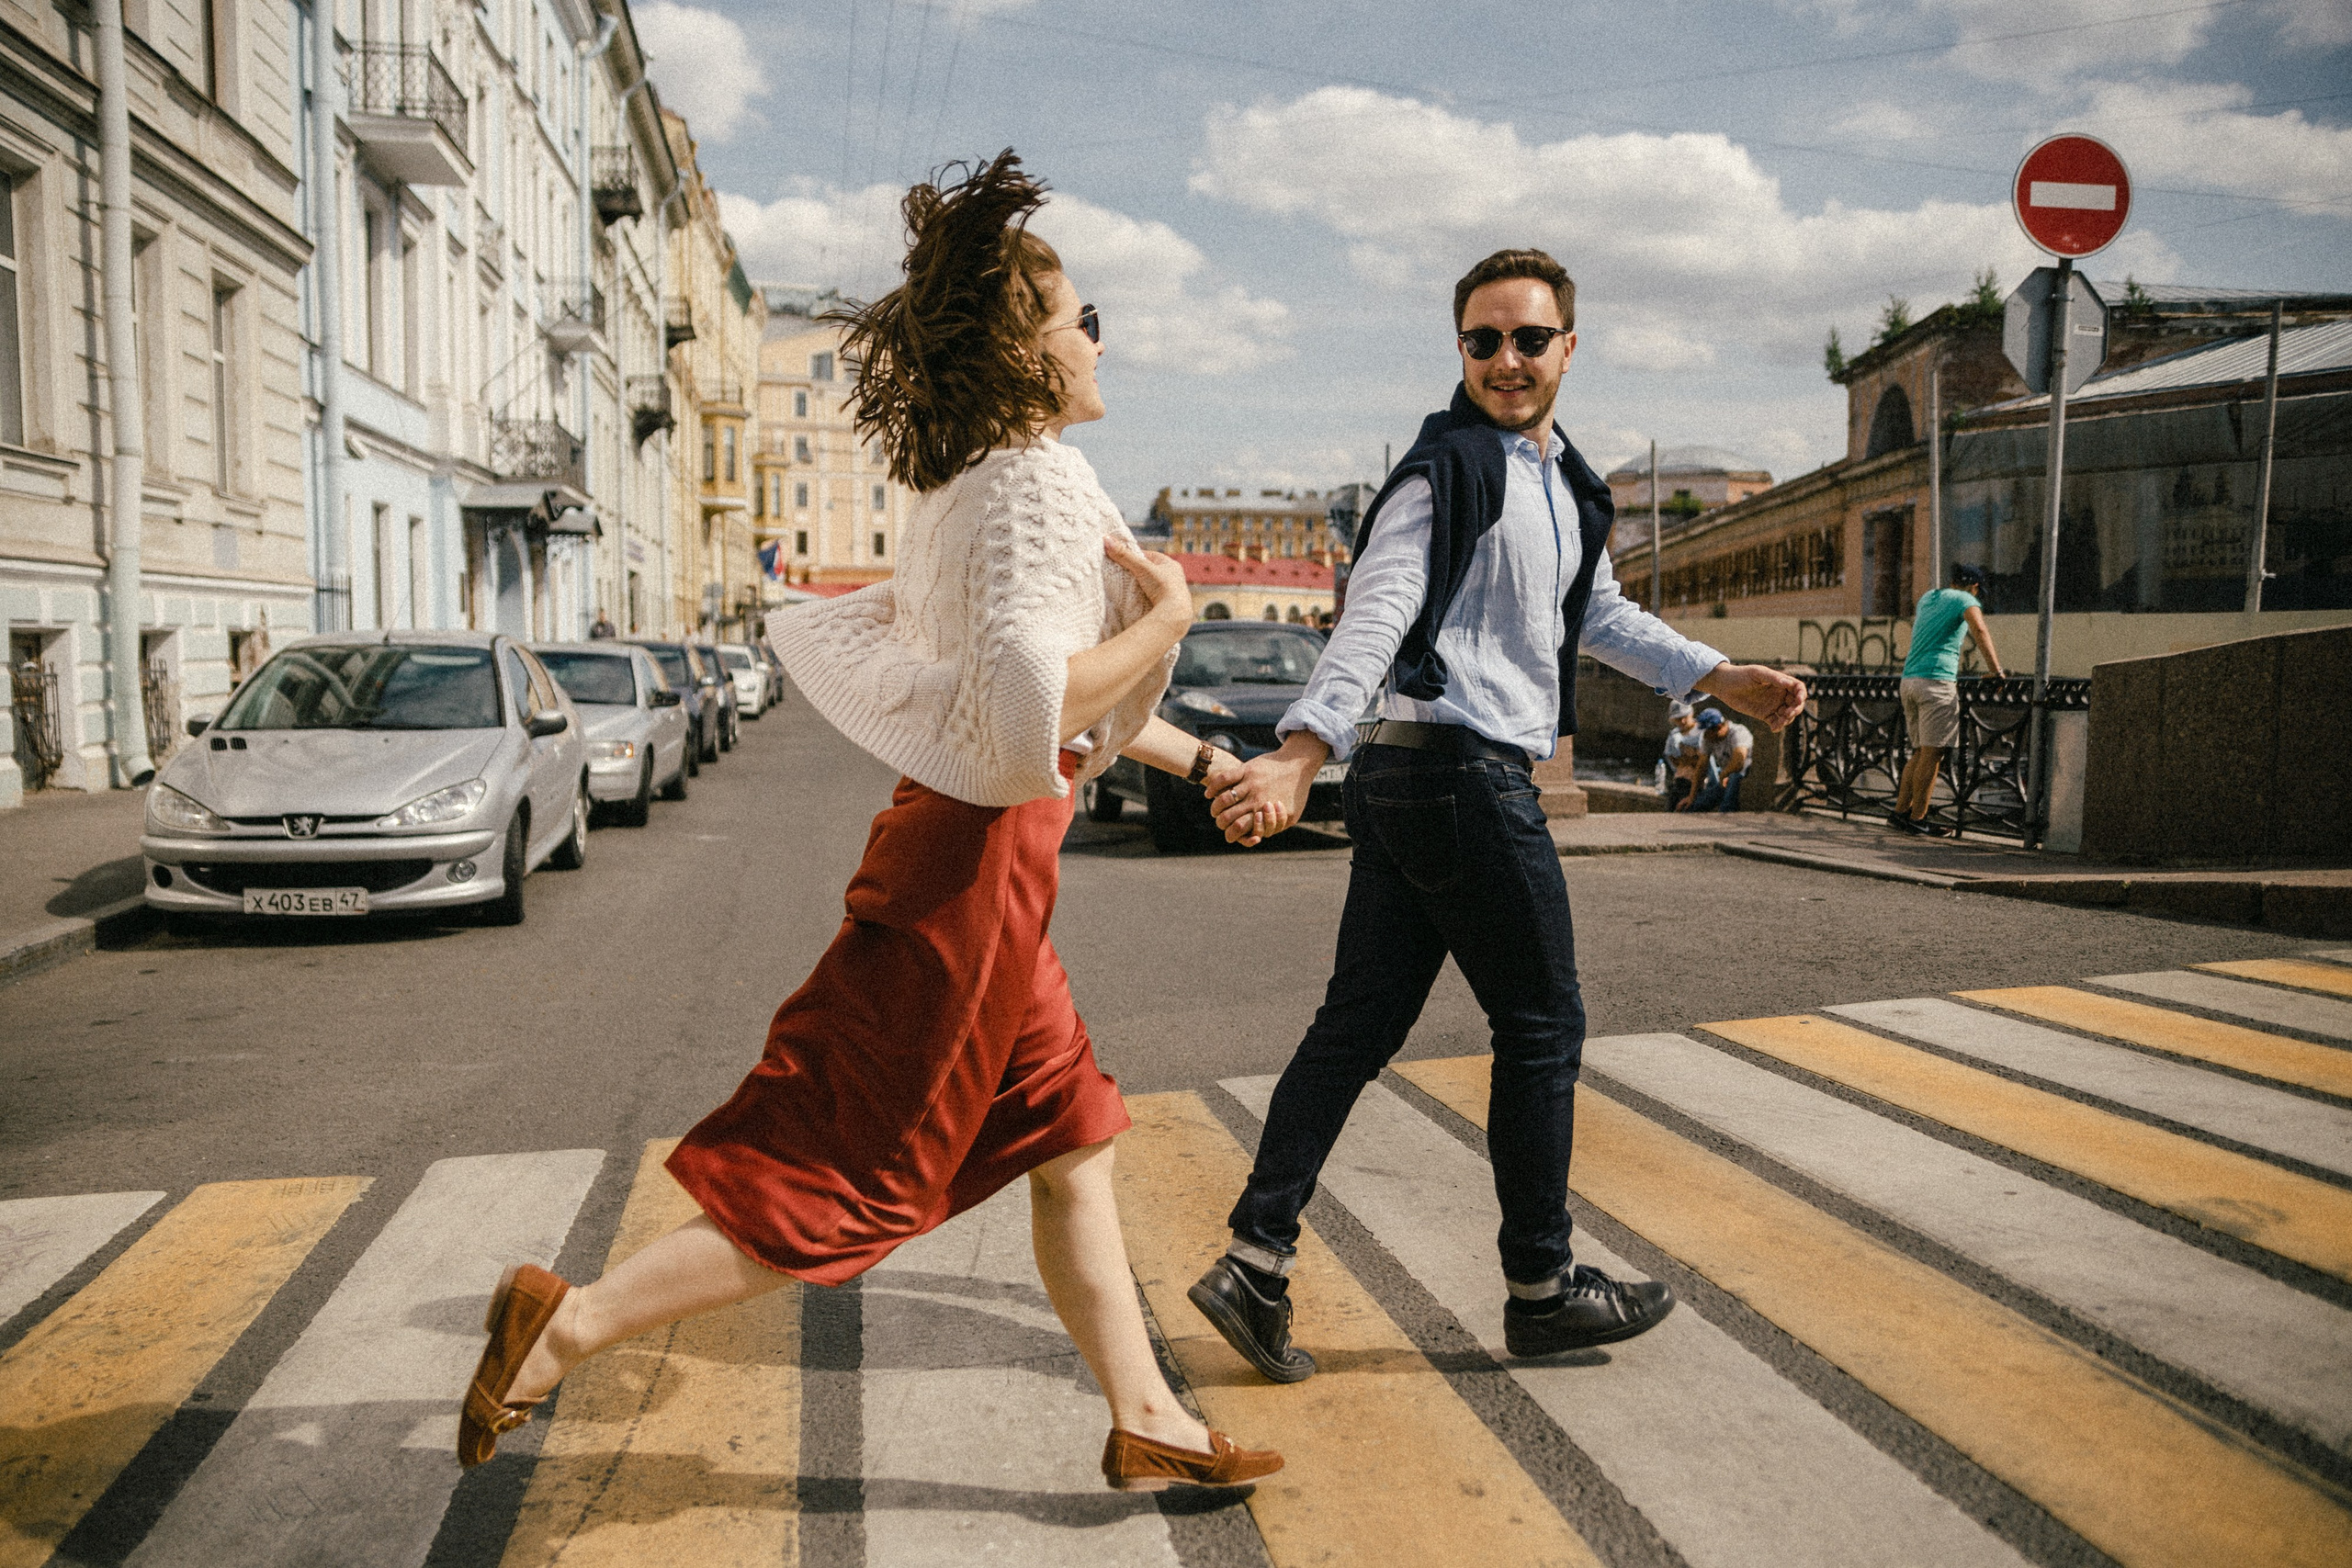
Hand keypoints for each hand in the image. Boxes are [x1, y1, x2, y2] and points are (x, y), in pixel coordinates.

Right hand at [1105, 538, 1191, 628]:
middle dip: (1138, 573)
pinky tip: (1139, 601)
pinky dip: (1148, 597)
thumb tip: (1106, 539)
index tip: (1122, 560)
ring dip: (1143, 586)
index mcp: (1171, 564)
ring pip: (1154, 585)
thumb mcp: (1141, 568)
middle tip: (1123, 575)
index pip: (1149, 557)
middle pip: (1151, 571)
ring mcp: (1173, 591)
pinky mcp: (1170, 604)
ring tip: (1129, 589)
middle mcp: (1175, 576)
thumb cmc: (1162, 586)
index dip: (1135, 558)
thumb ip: (1124, 555)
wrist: (1175, 614)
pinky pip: (1156, 597)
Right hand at [1204, 734, 1325, 845]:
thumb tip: (1256, 837)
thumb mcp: (1291, 816)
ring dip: (1215, 807)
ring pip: (1223, 799)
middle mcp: (1255, 799)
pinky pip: (1224, 779)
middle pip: (1227, 817)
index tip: (1230, 833)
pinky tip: (1209, 794)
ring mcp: (1250, 783)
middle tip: (1221, 821)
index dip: (1230, 834)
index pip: (1238, 829)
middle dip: (1221, 822)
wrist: (1298, 765)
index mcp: (1265, 813)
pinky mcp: (1246, 769)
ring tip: (1215, 809)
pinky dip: (1213, 788)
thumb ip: (1274, 827)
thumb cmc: (1295, 793)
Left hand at [1694, 662, 1807, 731]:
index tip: (1798, 700)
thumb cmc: (1741, 675)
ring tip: (1778, 722)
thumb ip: (1773, 678)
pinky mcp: (1765, 714)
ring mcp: (1773, 705)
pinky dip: (1778, 726)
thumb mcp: (1757, 673)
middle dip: (1795, 710)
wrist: (1724, 686)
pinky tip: (1774, 728)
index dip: (1802, 694)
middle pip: (1796, 703)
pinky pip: (1776, 722)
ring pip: (1788, 715)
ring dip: (1787, 719)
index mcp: (1780, 682)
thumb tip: (1788, 683)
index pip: (1798, 688)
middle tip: (1786, 713)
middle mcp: (1779, 694)